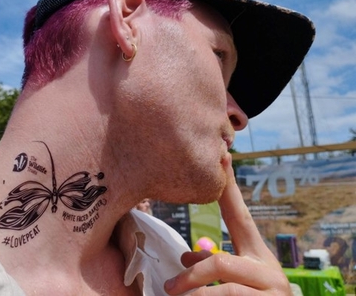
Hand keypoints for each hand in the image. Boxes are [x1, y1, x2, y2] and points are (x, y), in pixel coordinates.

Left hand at [164, 158, 290, 294]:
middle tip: (169, 287)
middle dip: (192, 276)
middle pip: (221, 264)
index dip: (229, 189)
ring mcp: (271, 295)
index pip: (240, 217)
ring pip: (224, 293)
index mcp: (259, 257)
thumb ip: (214, 263)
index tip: (223, 158)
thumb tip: (186, 254)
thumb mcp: (239, 279)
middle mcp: (268, 273)